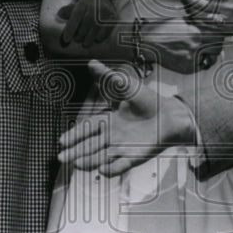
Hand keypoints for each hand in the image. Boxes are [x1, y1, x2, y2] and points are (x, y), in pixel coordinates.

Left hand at [57, 0, 114, 47]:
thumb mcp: (76, 2)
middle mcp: (96, 4)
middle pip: (88, 21)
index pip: (76, 14)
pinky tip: (97, 39)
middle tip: (77, 40)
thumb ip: (69, 9)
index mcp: (84, 0)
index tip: (66, 39)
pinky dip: (103, 35)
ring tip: (85, 43)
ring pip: (98, 25)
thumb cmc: (85, 2)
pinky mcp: (113, 15)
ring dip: (90, 37)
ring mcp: (106, 9)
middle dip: (81, 33)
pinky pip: (108, 27)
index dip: (71, 28)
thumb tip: (60, 14)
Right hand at [58, 60, 195, 176]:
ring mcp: (122, 148)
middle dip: (76, 152)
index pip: (87, 129)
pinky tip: (102, 170)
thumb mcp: (126, 87)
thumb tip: (92, 62)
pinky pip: (120, 166)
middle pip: (90, 146)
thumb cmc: (148, 100)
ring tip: (78, 164)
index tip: (62, 141)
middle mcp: (112, 136)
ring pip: (102, 157)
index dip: (74, 135)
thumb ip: (108, 77)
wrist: (170, 115)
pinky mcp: (134, 157)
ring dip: (89, 161)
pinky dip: (111, 169)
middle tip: (62, 158)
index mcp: (108, 121)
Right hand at [139, 19, 224, 73]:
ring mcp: (193, 57)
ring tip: (199, 54)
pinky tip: (188, 58)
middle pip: (218, 48)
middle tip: (210, 47)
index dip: (219, 37)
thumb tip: (215, 22)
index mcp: (197, 30)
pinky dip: (197, 64)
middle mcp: (197, 44)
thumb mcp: (183, 21)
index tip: (217, 38)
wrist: (147, 42)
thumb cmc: (163, 30)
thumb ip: (199, 23)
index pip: (219, 36)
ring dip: (209, 57)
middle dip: (215, 48)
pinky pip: (200, 67)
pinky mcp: (188, 68)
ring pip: (211, 59)